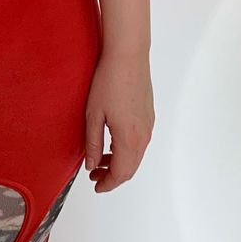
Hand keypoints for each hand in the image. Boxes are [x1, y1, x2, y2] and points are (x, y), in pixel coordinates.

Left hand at [83, 50, 153, 192]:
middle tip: (94, 173)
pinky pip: (140, 142)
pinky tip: (112, 141)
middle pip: (131, 168)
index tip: (96, 185)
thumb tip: (92, 165)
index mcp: (129, 139)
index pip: (121, 173)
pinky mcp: (149, 115)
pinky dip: (126, 149)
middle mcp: (143, 135)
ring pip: (136, 155)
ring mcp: (148, 125)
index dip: (108, 183)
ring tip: (100, 158)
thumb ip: (93, 143)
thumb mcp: (93, 114)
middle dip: (113, 175)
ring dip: (120, 162)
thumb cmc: (109, 81)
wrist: (128, 56)